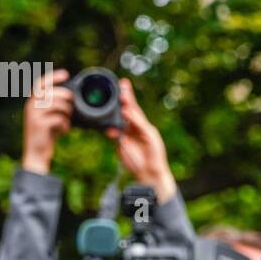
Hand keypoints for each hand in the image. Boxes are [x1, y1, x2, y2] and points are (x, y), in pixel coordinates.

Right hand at [23, 68, 72, 173]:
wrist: (36, 154)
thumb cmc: (46, 135)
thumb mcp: (50, 118)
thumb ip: (56, 107)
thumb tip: (72, 98)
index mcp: (33, 102)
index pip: (40, 84)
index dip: (53, 77)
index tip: (66, 74)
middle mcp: (30, 106)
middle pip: (51, 92)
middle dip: (65, 96)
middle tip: (73, 104)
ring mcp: (33, 116)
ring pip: (56, 104)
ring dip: (67, 112)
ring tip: (68, 120)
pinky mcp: (39, 125)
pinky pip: (57, 118)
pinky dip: (65, 124)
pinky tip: (64, 130)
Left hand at [107, 79, 174, 201]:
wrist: (150, 176)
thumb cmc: (137, 163)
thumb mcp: (123, 147)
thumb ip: (117, 137)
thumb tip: (109, 129)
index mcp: (134, 130)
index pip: (128, 112)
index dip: (123, 100)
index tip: (118, 87)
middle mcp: (141, 128)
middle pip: (134, 110)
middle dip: (128, 96)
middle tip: (123, 83)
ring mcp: (147, 132)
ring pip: (138, 116)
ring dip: (130, 105)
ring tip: (123, 94)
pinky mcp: (151, 138)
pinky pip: (141, 126)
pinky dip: (134, 119)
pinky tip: (127, 112)